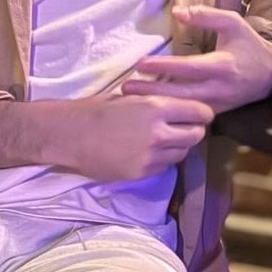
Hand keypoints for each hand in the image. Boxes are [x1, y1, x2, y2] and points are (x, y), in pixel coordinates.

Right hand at [53, 90, 214, 179]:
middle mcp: (159, 133)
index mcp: (157, 108)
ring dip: (178, 147)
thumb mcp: (130, 98)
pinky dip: (161, 160)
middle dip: (194, 131)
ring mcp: (151, 156)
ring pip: (182, 153)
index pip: (199, 112)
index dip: (203, 113)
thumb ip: (156, 104)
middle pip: (196, 135)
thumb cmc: (95, 110)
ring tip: (163, 141)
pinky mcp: (141, 172)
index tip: (200, 115)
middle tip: (184, 129)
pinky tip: (147, 153)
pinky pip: (163, 166)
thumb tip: (177, 106)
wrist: (68, 135)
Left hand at [123, 4, 271, 111]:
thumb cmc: (248, 45)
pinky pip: (188, 116)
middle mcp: (218, 89)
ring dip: (156, 105)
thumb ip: (206, 15)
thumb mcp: (233, 23)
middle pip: (180, 95)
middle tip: (126, 88)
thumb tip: (177, 11)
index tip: (140, 63)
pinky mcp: (214, 113)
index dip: (164, 66)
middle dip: (152, 92)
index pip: (189, 67)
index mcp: (223, 65)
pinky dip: (168, 113)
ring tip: (130, 100)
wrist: (270, 75)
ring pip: (182, 110)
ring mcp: (216, 105)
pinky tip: (149, 109)